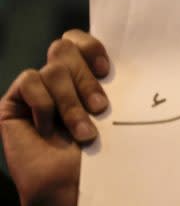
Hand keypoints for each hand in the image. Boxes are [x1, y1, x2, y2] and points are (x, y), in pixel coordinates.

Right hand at [0, 30, 109, 205]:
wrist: (75, 183)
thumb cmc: (100, 149)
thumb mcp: (110, 108)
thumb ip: (107, 80)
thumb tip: (123, 51)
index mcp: (81, 73)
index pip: (78, 39)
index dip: (91, 46)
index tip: (107, 70)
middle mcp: (56, 77)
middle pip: (64, 48)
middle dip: (85, 79)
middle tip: (101, 108)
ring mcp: (35, 89)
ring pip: (53, 68)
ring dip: (71, 102)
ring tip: (84, 131)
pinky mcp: (14, 102)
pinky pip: (30, 81)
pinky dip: (44, 104)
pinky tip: (49, 128)